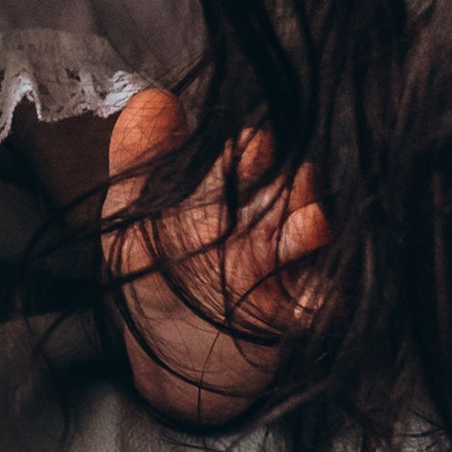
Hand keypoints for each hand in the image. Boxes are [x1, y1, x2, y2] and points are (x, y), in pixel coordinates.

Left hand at [101, 88, 329, 426]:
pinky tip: (316, 300)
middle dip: (295, 184)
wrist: (164, 352)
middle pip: (290, 190)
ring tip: (316, 223)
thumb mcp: (130, 211)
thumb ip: (138, 157)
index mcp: (229, 187)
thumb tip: (153, 98)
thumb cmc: (154, 268)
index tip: (252, 148)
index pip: (249, 157)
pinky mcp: (293, 314)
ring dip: (314, 229)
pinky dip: (322, 301)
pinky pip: (318, 304)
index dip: (252, 152)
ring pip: (310, 238)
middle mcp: (263, 218)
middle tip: (296, 179)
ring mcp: (282, 265)